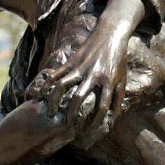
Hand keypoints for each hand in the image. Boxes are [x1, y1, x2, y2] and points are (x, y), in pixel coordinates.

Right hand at [33, 17, 129, 139]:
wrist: (110, 34)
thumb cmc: (118, 60)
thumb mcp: (122, 80)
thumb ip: (118, 100)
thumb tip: (113, 120)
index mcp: (108, 81)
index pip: (101, 106)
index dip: (95, 121)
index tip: (89, 130)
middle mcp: (93, 75)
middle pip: (79, 97)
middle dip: (71, 114)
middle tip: (65, 125)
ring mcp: (80, 67)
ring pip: (63, 85)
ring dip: (55, 100)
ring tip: (50, 112)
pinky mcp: (71, 60)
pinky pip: (57, 74)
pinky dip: (48, 85)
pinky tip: (42, 95)